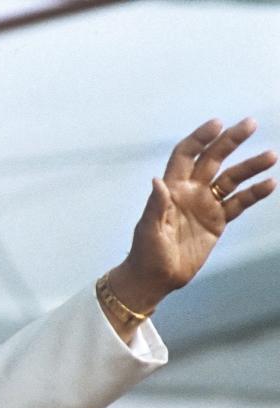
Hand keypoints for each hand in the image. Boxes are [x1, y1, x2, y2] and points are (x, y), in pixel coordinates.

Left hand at [111, 118, 276, 317]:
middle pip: (212, 159)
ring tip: (271, 155)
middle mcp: (190, 191)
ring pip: (231, 179)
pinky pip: (238, 203)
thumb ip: (156, 206)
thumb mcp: (149, 230)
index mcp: (172, 188)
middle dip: (230, 141)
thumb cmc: (146, 253)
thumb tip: (157, 181)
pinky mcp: (217, 221)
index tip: (217, 124)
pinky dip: (253, 193)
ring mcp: (205, 205)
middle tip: (250, 124)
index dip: (200, 138)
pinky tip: (269, 184)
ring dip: (250, 167)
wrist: (157, 278)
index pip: (186, 155)